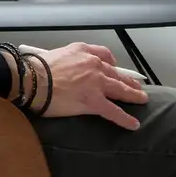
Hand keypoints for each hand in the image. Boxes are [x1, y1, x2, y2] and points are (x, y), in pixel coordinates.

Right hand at [20, 42, 147, 129]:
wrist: (33, 80)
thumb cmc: (37, 68)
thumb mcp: (56, 54)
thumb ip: (68, 58)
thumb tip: (67, 69)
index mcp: (83, 52)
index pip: (104, 55)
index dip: (112, 63)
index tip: (115, 67)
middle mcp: (94, 65)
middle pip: (116, 73)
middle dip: (127, 81)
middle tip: (136, 86)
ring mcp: (96, 83)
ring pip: (120, 89)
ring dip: (133, 95)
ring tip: (142, 100)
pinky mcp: (94, 101)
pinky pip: (113, 111)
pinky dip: (125, 118)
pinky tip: (133, 124)